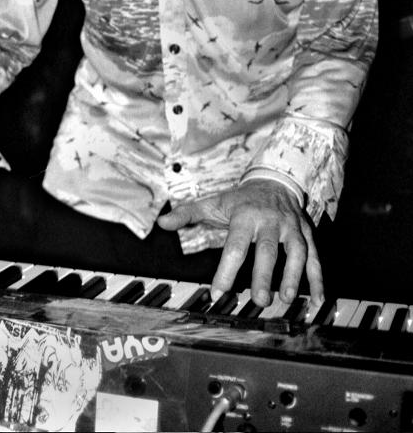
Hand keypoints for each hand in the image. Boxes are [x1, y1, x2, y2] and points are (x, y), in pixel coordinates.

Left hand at [157, 178, 322, 307]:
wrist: (274, 180)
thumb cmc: (240, 200)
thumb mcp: (213, 203)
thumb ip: (187, 214)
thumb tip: (162, 223)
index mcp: (245, 216)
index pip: (236, 245)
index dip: (227, 269)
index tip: (218, 292)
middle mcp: (270, 221)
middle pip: (268, 250)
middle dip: (264, 276)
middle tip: (259, 301)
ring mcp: (291, 227)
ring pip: (296, 252)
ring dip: (293, 276)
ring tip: (287, 299)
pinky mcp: (306, 233)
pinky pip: (315, 256)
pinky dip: (319, 278)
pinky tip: (318, 300)